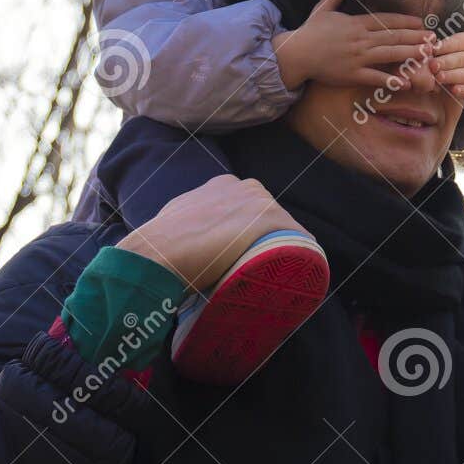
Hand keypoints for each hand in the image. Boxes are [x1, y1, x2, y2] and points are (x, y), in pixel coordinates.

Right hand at [115, 175, 301, 293]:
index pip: (254, 211)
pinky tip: (305, 273)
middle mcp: (245, 187)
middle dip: (274, 242)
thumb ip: (187, 220)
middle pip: (274, 219)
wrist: (157, 252)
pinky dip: (306, 256)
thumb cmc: (160, 244)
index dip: (256, 236)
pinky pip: (301, 239)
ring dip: (289, 251)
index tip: (253, 257)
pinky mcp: (268, 218)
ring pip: (288, 230)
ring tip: (283, 277)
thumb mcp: (176, 220)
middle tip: (266, 271)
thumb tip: (185, 236)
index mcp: (224, 186)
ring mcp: (259, 201)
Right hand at [274, 0, 436, 89]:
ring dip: (410, 54)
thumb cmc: (309, 32)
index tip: (422, 23)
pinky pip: (375, 77)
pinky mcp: (352, 74)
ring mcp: (357, 58)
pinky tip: (405, 82)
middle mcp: (360, 39)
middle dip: (415, 37)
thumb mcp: (323, 7)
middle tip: (434, 39)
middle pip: (393, 36)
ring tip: (426, 54)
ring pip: (389, 54)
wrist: (295, 54)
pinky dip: (390, 80)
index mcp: (355, 23)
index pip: (386, 20)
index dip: (406, 21)